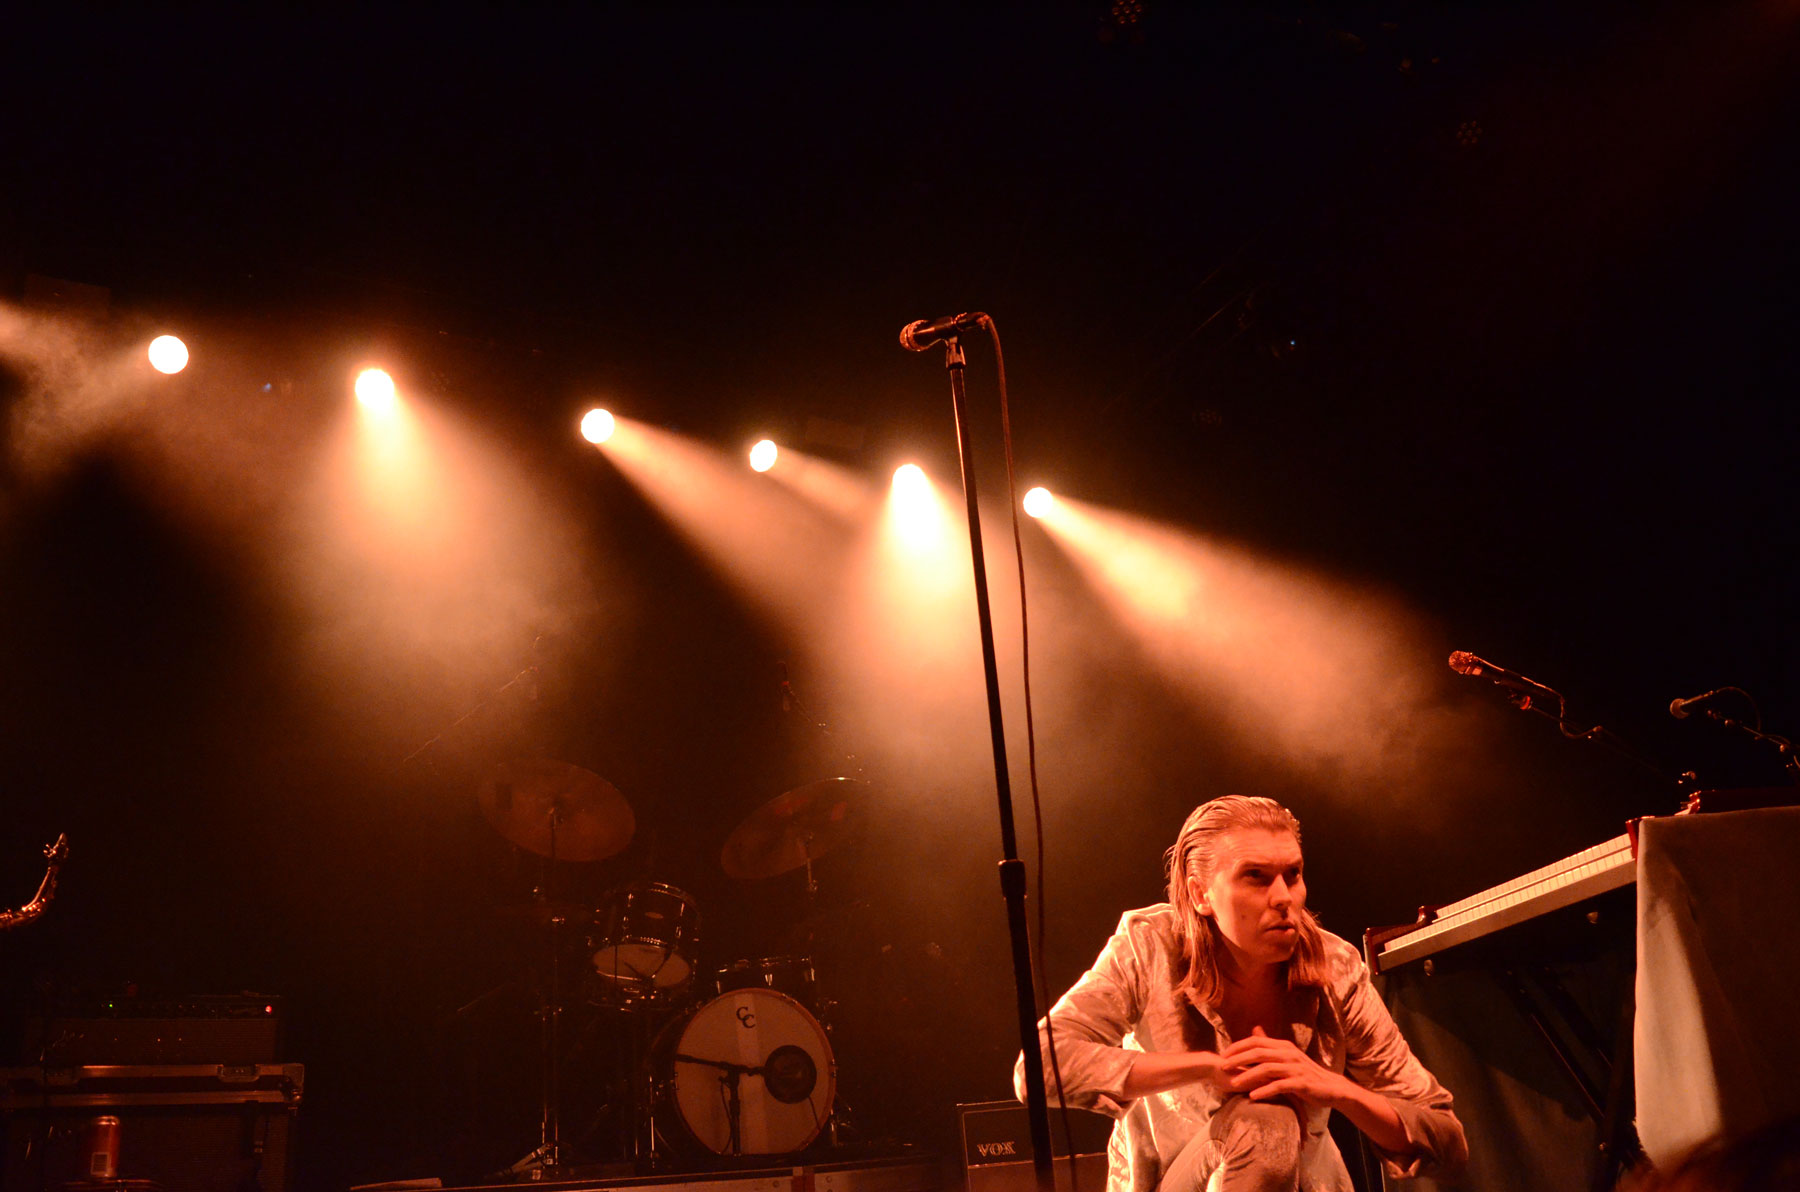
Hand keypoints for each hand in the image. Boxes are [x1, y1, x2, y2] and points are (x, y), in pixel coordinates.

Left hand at [1219, 1027, 1352, 1109]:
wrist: (1331, 1087)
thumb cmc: (1306, 1073)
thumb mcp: (1287, 1056)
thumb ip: (1270, 1046)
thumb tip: (1254, 1030)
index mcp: (1283, 1046)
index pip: (1255, 1041)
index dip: (1238, 1047)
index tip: (1223, 1055)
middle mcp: (1288, 1054)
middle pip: (1258, 1052)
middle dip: (1238, 1059)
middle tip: (1222, 1066)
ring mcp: (1295, 1068)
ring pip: (1266, 1069)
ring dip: (1247, 1075)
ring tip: (1233, 1082)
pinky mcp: (1301, 1083)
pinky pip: (1279, 1086)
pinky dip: (1264, 1090)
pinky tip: (1253, 1096)